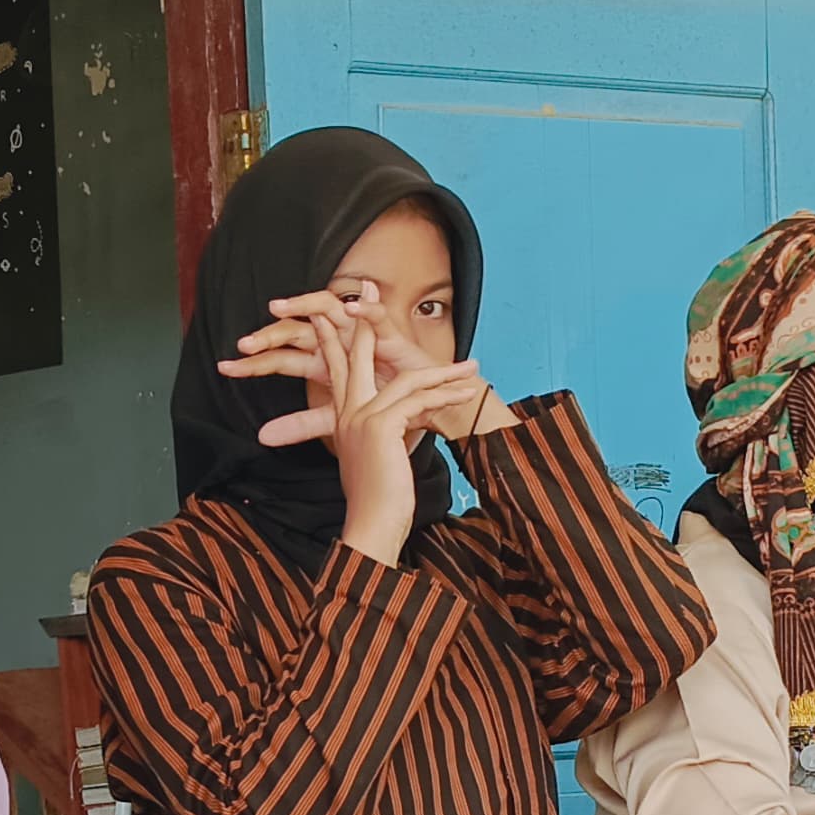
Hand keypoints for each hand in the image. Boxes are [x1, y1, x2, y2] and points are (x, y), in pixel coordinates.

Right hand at [217, 299, 498, 565]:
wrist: (371, 527)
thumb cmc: (378, 503)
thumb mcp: (380, 460)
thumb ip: (388, 434)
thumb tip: (408, 422)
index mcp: (344, 419)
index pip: (340, 366)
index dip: (341, 335)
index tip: (345, 308)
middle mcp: (349, 412)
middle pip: (358, 353)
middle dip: (366, 318)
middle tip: (371, 287)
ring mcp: (363, 417)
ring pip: (407, 379)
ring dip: (446, 373)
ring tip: (474, 368)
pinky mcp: (381, 426)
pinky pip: (420, 400)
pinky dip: (448, 397)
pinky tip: (468, 396)